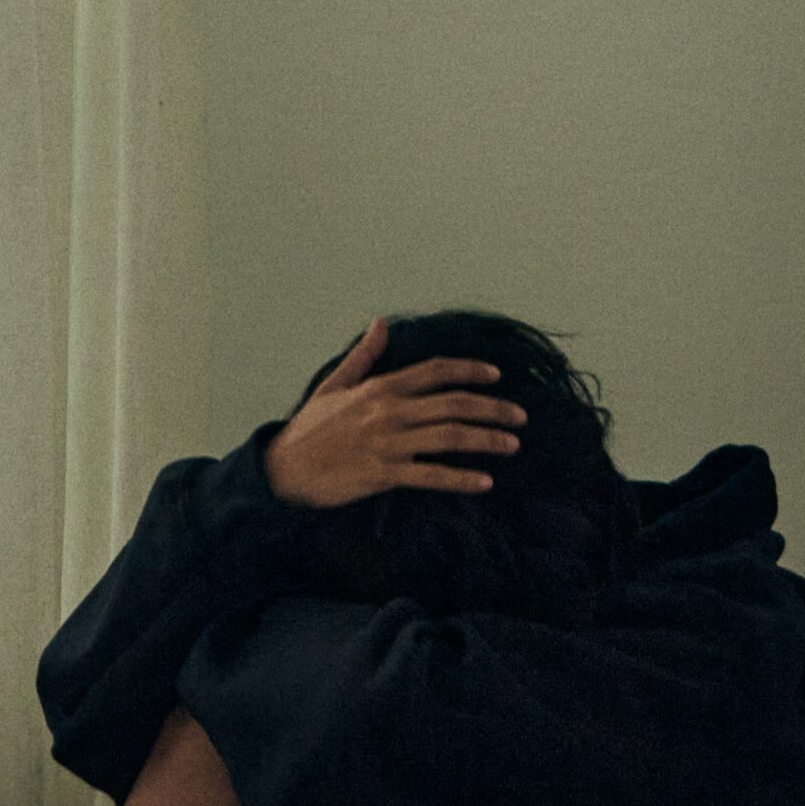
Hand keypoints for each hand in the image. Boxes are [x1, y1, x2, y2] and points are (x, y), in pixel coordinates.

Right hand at [262, 316, 526, 508]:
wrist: (283, 469)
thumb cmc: (309, 429)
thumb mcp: (334, 385)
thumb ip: (364, 356)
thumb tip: (381, 322)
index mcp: (381, 388)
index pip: (436, 371)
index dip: (470, 370)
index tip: (497, 375)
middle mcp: (389, 411)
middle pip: (454, 404)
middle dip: (493, 408)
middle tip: (521, 416)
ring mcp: (388, 443)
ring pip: (450, 437)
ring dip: (487, 440)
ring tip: (513, 445)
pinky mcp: (384, 474)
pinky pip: (431, 476)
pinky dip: (460, 479)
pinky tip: (485, 482)